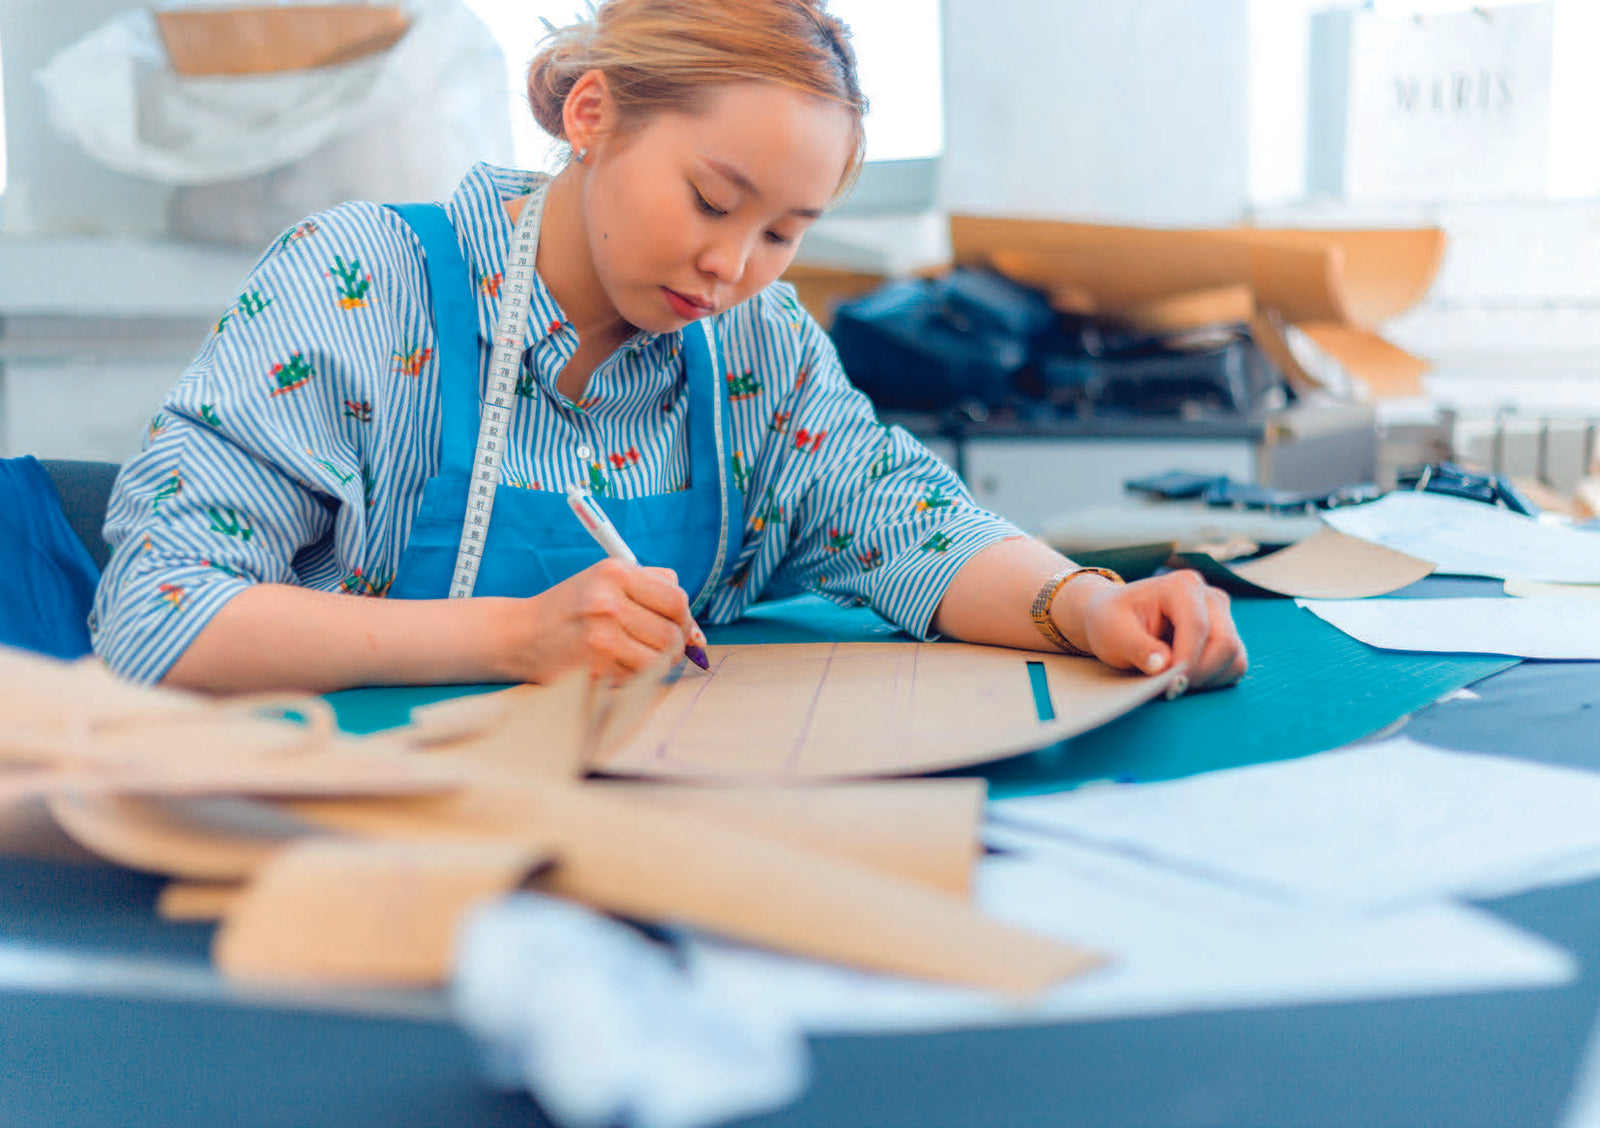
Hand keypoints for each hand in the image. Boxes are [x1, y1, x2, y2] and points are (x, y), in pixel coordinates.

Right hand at [499, 558, 702, 683]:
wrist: (522, 634)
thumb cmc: (572, 607)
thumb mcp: (606, 580)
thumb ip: (653, 588)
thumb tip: (696, 630)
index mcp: (615, 573)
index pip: (676, 599)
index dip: (686, 619)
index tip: (681, 628)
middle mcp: (608, 602)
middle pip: (672, 633)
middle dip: (676, 646)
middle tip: (665, 649)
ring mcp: (601, 637)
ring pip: (660, 660)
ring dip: (659, 665)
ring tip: (640, 658)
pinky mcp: (595, 667)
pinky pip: (638, 678)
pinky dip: (637, 677)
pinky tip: (619, 667)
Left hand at [1056, 569, 1246, 691]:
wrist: (1115, 619)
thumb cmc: (1113, 622)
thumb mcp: (1112, 634)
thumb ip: (1137, 648)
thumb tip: (1164, 666)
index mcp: (1181, 585)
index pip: (1197, 625)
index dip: (1187, 660)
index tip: (1170, 684)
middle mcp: (1209, 597)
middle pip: (1225, 644)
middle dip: (1198, 673)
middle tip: (1169, 687)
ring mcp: (1222, 617)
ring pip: (1234, 658)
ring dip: (1206, 679)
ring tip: (1172, 679)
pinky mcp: (1227, 637)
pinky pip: (1234, 667)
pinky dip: (1212, 680)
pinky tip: (1185, 676)